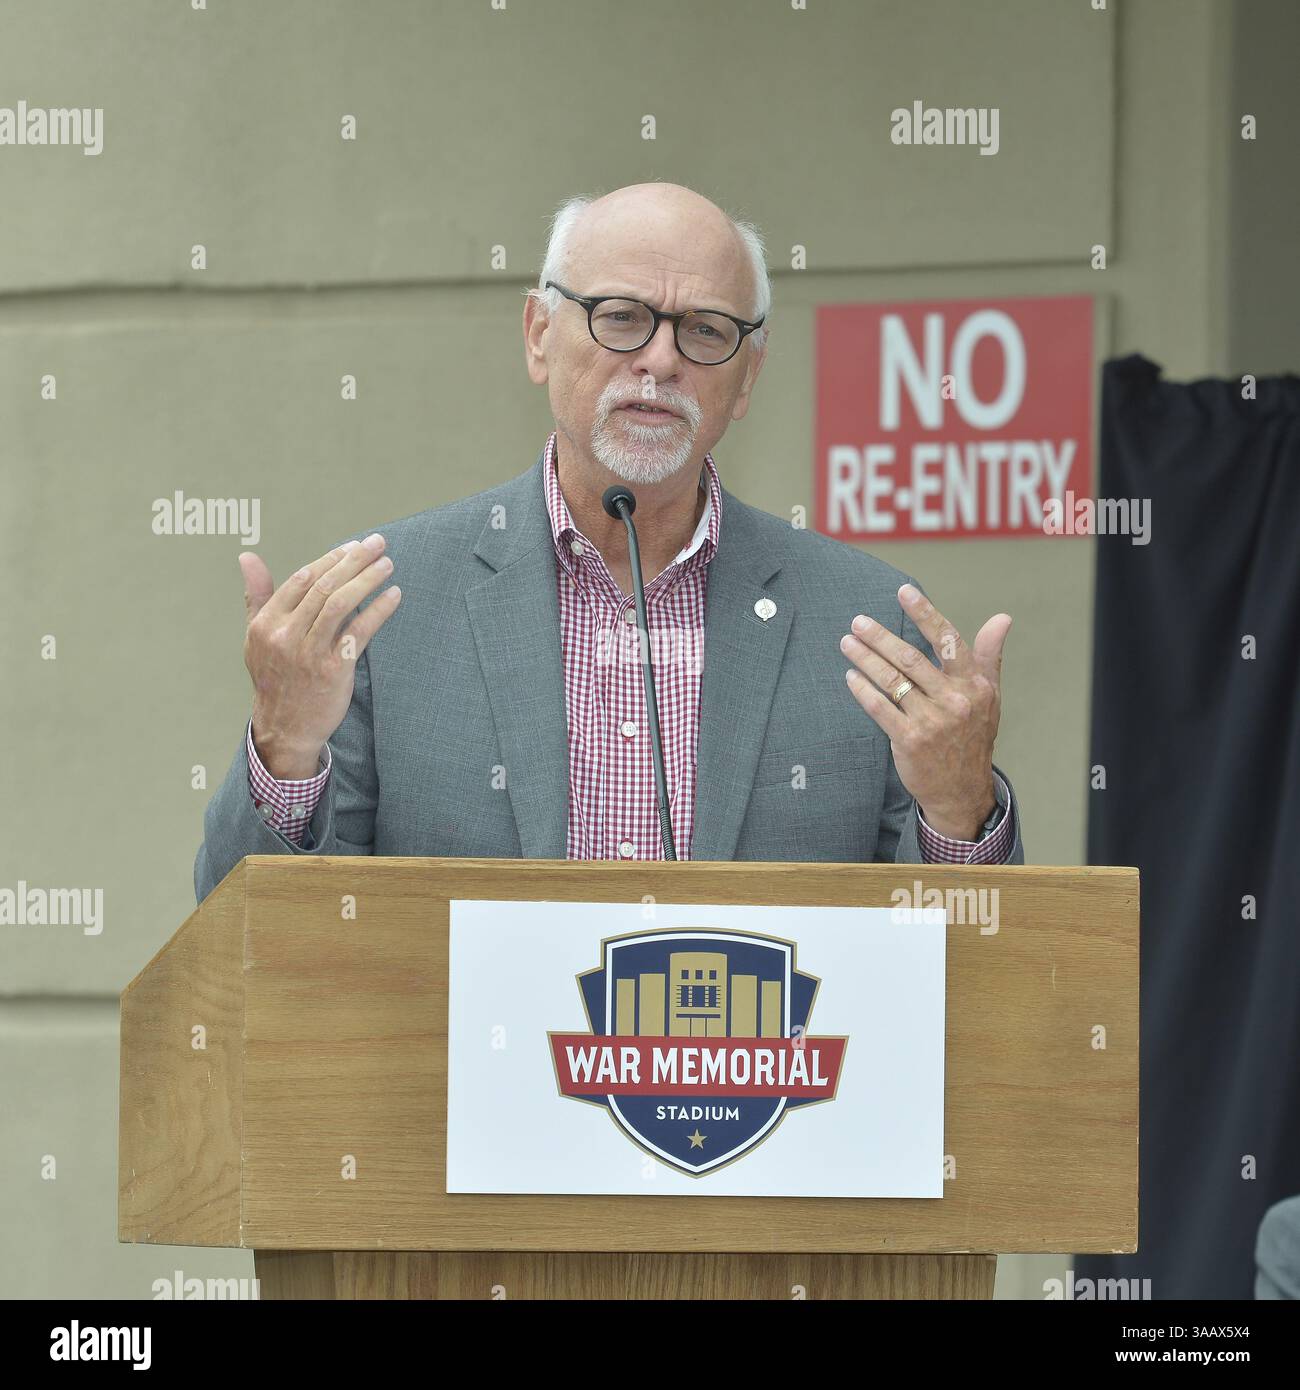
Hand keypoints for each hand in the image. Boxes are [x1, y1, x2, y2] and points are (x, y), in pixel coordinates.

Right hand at [240, 535, 399, 777]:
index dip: (330, 560)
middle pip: (324, 587)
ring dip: (367, 580)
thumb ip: (257, 596)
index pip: (302, 579)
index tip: (352, 547)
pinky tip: (393, 596)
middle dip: (354, 561)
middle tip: (377, 543)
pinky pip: (359, 632)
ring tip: (387, 565)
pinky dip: (379, 611)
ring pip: (341, 605)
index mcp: (266, 623)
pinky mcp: (333, 670)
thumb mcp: (256, 637)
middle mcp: (285, 636)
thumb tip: (247, 556)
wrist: (285, 727)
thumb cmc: (274, 677)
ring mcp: (309, 653)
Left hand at [839, 584, 1010, 839]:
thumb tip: (1003, 618)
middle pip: (910, 658)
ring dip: (865, 659)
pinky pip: (881, 708)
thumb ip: (988, 655)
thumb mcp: (988, 696)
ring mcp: (932, 721)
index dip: (924, 613)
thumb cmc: (973, 736)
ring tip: (847, 643)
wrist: (962, 790)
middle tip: (857, 621)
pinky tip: (851, 676)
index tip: (903, 591)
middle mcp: (954, 700)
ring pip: (892, 681)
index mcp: (973, 684)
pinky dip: (863, 690)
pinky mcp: (910, 741)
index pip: (947, 639)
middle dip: (880, 637)